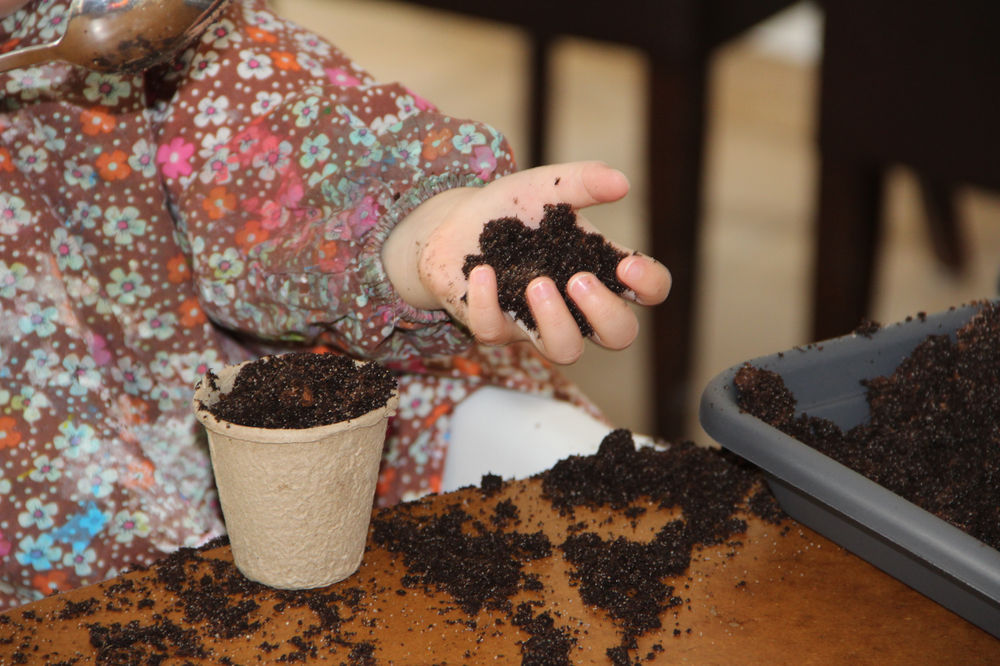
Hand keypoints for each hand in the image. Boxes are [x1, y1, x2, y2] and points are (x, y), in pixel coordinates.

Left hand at [382, 161, 670, 363]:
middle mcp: (575, 305)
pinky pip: (495, 332)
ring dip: (556, 321)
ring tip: (537, 283)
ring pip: (566, 352)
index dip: (650, 285)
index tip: (628, 265)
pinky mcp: (494, 328)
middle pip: (619, 335)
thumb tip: (621, 182)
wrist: (453, 224)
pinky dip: (488, 302)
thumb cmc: (511, 210)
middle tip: (578, 281)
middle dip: (605, 312)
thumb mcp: (546, 187)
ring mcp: (536, 323)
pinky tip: (481, 271)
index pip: (648, 292)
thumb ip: (582, 182)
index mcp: (598, 268)